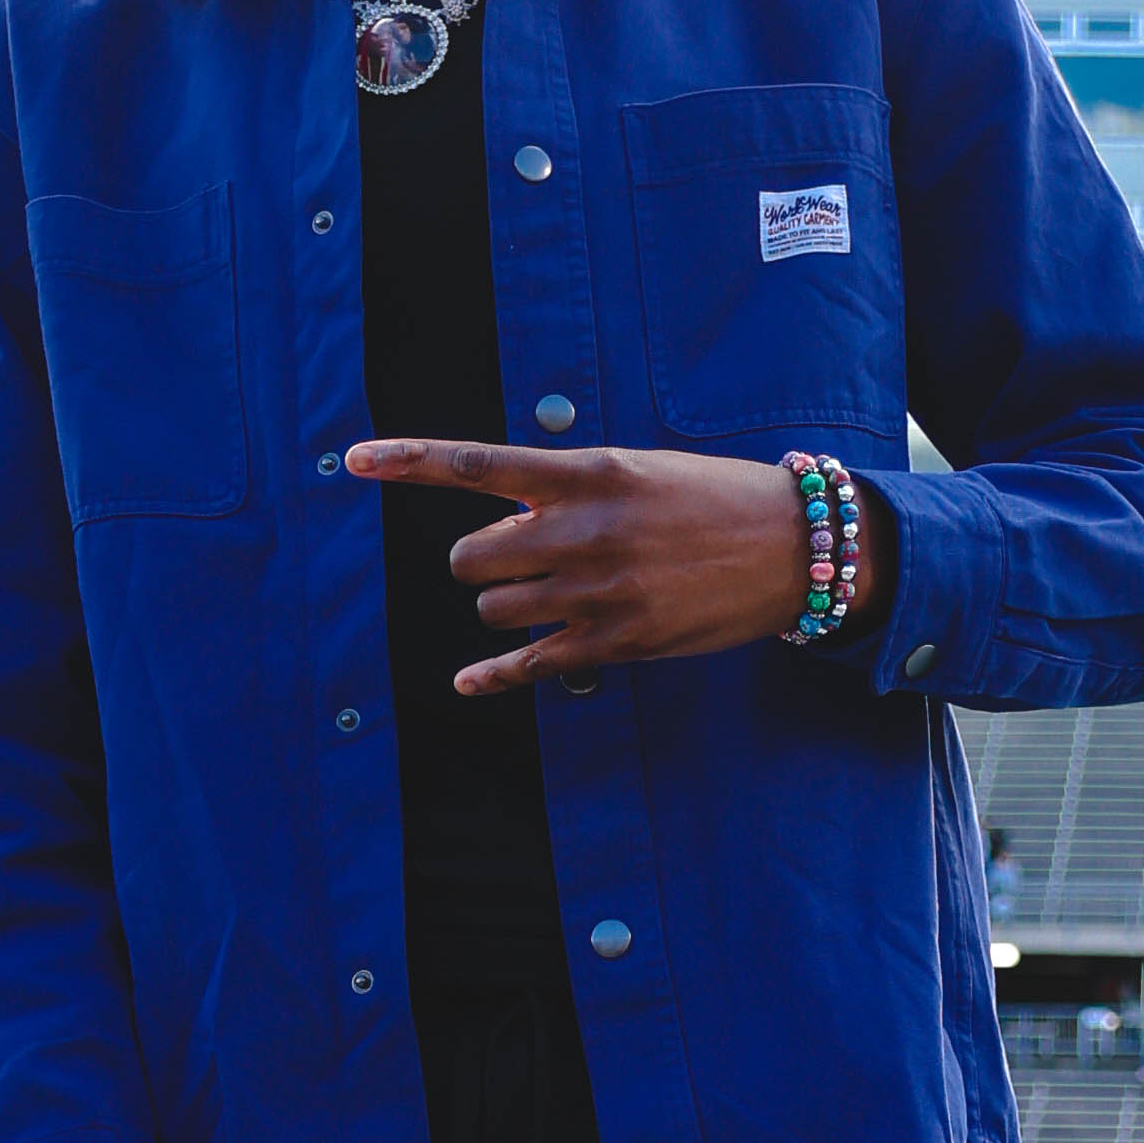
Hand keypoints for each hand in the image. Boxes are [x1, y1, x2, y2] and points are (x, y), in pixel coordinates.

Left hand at [344, 438, 885, 689]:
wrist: (791, 547)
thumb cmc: (712, 500)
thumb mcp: (637, 472)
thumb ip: (568, 490)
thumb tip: (507, 516)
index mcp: (586, 473)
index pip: (475, 465)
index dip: (407, 461)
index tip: (352, 460)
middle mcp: (582, 530)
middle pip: (471, 556)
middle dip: (485, 561)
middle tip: (522, 558)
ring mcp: (596, 590)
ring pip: (495, 608)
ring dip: (507, 605)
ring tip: (552, 596)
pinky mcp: (615, 641)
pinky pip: (527, 665)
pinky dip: (492, 675)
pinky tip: (470, 681)